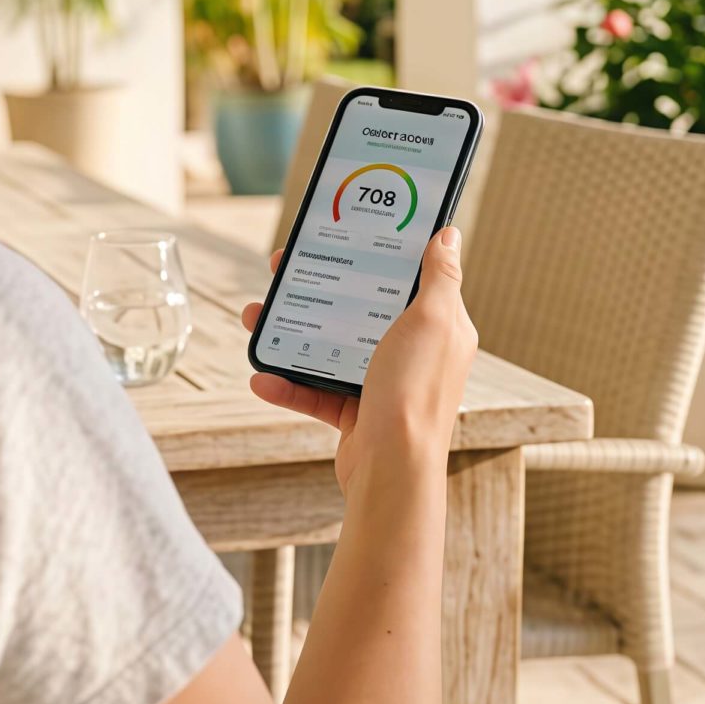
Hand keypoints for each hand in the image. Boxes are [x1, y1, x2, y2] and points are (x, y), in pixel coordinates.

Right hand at [241, 228, 476, 494]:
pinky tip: (261, 376)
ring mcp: (382, 383)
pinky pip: (315, 391)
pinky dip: (288, 384)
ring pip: (330, 347)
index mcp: (438, 327)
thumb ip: (440, 277)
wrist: (392, 470)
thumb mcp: (432, 321)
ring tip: (256, 316)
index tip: (343, 233)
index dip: (376, 253)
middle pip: (359, 308)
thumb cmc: (415, 393)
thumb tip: (448, 235)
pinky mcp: (355, 412)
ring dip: (290, 332)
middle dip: (319, 288)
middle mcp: (412, 353)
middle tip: (282, 269)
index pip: (407, 278)